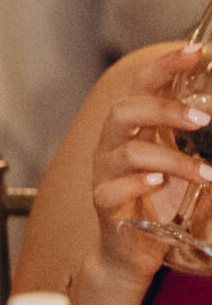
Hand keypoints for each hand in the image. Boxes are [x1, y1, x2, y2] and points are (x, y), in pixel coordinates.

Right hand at [91, 42, 211, 280]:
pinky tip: (163, 186)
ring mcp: (104, 175)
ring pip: (129, 154)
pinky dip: (142, 184)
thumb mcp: (181, 162)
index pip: (141, 85)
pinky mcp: (105, 205)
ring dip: (174, 161)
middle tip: (204, 120)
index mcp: (130, 129)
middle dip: (165, 109)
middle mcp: (111, 146)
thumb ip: (198, 139)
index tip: (196, 53)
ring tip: (207, 174)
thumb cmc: (159, 203)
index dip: (165, 66)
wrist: (132, 251)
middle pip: (124, 110)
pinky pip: (115, 189)